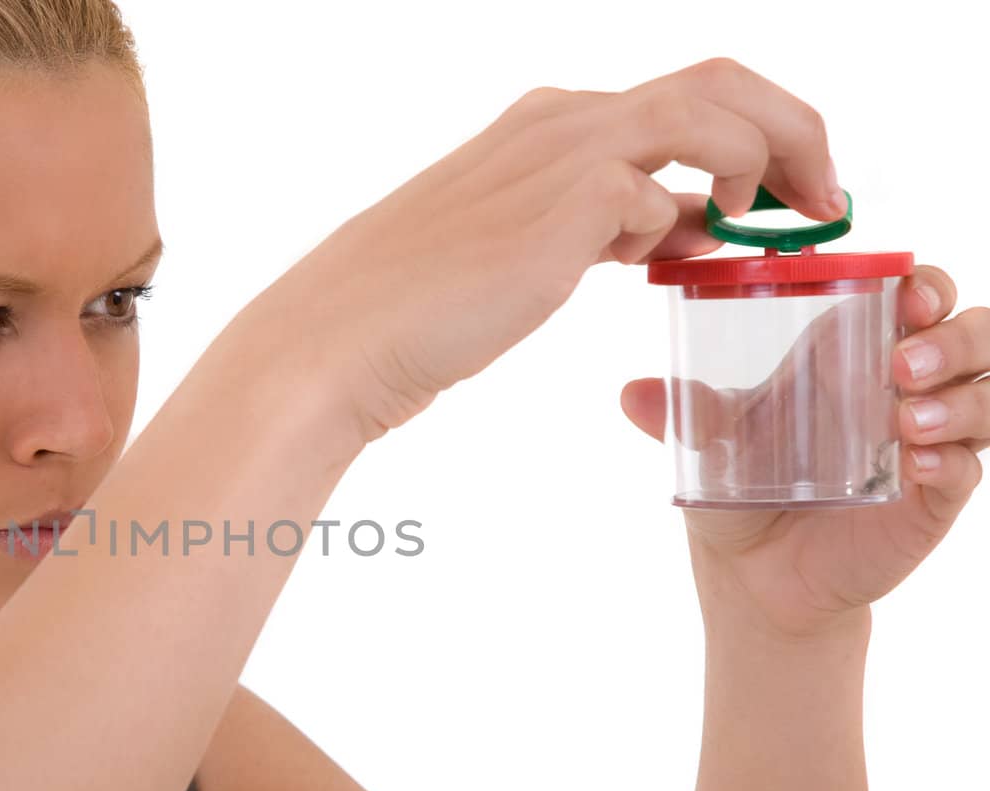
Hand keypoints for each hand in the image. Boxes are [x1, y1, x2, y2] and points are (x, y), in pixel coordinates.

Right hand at [253, 56, 848, 444]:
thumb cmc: (416, 308)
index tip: (783, 193)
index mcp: (547, 126)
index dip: (757, 133)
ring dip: (768, 160)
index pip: (683, 96)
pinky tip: (672, 263)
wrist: (341, 338)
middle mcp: (560, 122)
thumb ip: (604, 224)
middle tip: (822, 196)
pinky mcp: (564, 205)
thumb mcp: (526, 248)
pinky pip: (664, 188)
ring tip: (779, 223)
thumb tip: (679, 224)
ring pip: (712, 111)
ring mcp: (562, 155)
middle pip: (720, 79)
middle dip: (794, 128)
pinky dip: (688, 220)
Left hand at [619, 266, 985, 638]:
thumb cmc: (742, 489)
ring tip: (906, 420)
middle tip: (903, 364)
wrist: (755, 576)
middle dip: (955, 336)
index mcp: (854, 354)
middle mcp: (905, 388)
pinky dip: (952, 458)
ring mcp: (929, 441)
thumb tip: (632, 393)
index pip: (918, 295)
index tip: (906, 294)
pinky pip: (968, 466)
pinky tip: (917, 461)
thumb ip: (685, 414)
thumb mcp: (712, 446)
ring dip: (961, 399)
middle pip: (975, 334)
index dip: (925, 285)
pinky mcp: (935, 496)